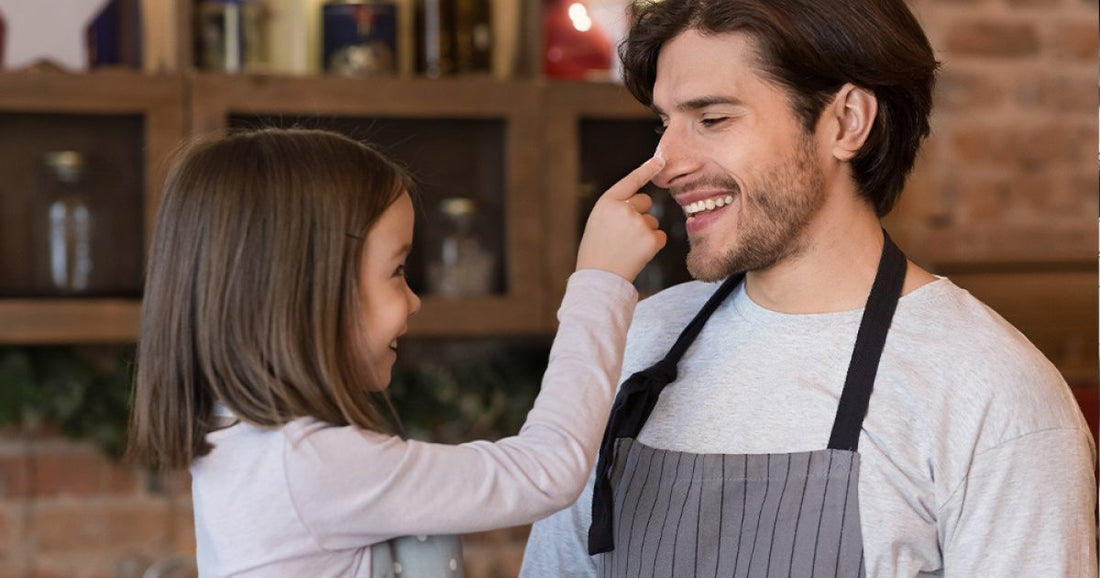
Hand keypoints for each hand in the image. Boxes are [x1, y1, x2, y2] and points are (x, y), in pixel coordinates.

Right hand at [576, 156, 666, 281]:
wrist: (599, 277)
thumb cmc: (596, 251)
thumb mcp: (598, 221)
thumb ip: (616, 208)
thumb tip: (641, 203)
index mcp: (607, 202)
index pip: (630, 181)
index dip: (646, 169)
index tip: (660, 159)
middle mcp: (624, 209)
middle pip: (645, 202)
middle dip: (641, 214)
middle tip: (624, 234)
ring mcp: (639, 223)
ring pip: (653, 221)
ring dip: (645, 233)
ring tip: (627, 248)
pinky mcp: (651, 239)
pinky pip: (660, 236)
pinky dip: (653, 245)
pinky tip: (638, 254)